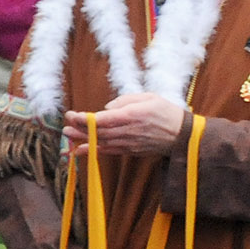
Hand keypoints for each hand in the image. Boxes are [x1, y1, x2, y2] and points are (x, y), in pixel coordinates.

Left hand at [64, 95, 186, 158]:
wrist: (185, 135)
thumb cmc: (167, 112)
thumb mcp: (149, 97)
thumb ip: (126, 100)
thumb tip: (107, 108)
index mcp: (132, 115)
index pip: (102, 118)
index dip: (84, 118)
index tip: (71, 114)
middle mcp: (128, 131)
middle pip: (98, 131)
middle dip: (79, 128)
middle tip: (65, 125)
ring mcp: (130, 143)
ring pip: (101, 142)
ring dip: (83, 139)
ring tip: (68, 135)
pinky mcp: (132, 150)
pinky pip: (109, 151)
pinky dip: (94, 151)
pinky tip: (80, 150)